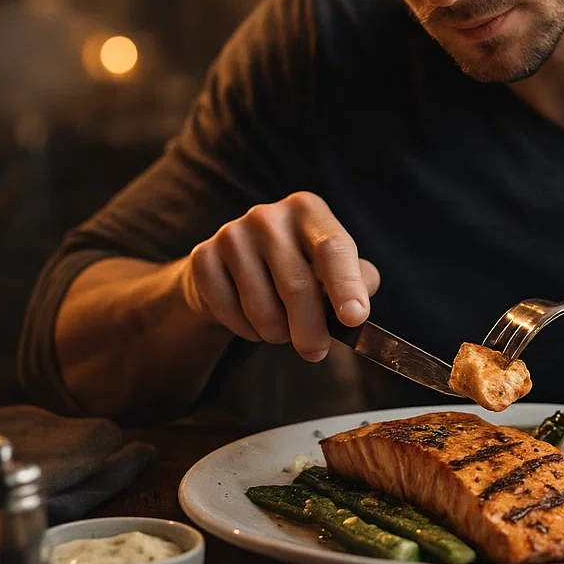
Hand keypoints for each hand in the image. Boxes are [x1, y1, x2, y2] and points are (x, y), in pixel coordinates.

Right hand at [177, 192, 380, 360]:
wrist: (232, 270)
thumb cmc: (296, 269)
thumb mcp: (332, 268)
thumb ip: (357, 281)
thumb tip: (360, 306)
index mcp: (308, 210)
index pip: (333, 248)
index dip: (346, 285)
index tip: (355, 317)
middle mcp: (268, 216)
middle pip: (297, 285)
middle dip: (311, 330)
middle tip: (316, 353)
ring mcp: (231, 234)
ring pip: (262, 307)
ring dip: (276, 333)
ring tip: (281, 328)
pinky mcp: (203, 258)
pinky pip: (229, 311)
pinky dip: (246, 330)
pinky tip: (251, 321)